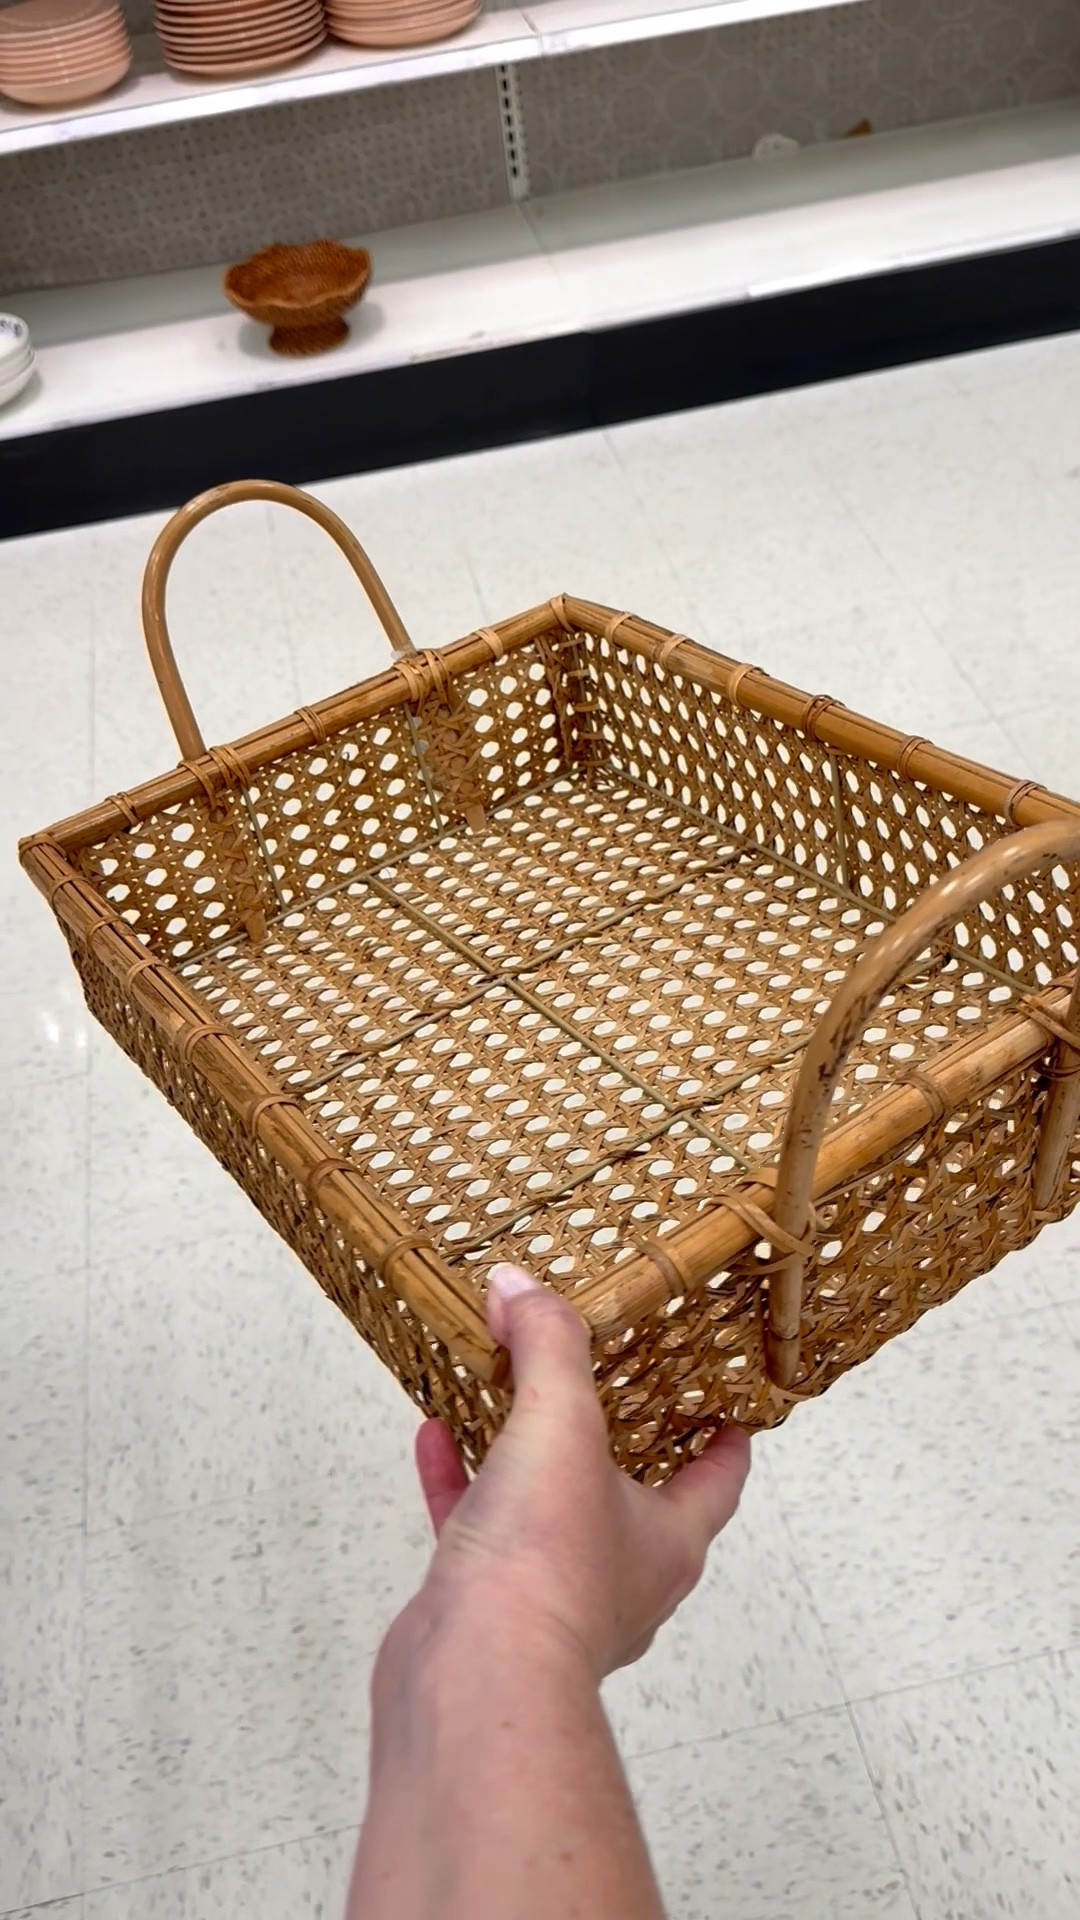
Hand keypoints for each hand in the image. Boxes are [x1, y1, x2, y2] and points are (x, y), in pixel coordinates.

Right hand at [412, 1263, 750, 1679]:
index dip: (725, 1438)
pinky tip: (433, 1439)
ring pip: (546, 1512)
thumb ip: (547, 1343)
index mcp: (668, 1538)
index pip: (718, 1478)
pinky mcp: (487, 1609)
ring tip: (500, 1395)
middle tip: (599, 1383)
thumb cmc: (545, 1570)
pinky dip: (456, 1481)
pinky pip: (477, 1529)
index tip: (725, 1405)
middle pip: (630, 1494)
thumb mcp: (561, 1421)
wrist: (472, 1677)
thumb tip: (523, 1288)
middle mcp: (621, 1574)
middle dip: (613, 1440)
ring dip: (523, 1455)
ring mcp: (552, 1596)